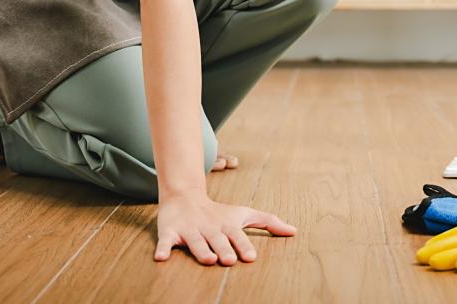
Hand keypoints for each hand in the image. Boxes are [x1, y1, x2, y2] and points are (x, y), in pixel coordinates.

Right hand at [155, 188, 296, 264]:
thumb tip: (295, 231)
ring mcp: (190, 230)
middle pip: (217, 240)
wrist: (184, 196)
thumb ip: (268, 222)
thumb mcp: (244, 214)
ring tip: (208, 259)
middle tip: (228, 260)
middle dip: (223, 249)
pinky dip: (163, 248)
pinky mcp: (170, 232)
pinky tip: (161, 257)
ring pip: (196, 242)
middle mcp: (210, 228)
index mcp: (227, 226)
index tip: (250, 257)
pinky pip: (166, 241)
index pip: (237, 237)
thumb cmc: (219, 212)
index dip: (243, 246)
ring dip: (201, 250)